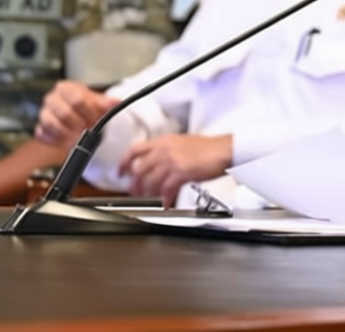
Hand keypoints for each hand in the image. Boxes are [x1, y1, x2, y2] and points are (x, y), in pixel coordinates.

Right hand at [35, 80, 119, 146]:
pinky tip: (66, 140)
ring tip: (78, 136)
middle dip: (79, 124)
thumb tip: (115, 102)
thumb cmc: (86, 107)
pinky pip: (43, 136)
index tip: (95, 119)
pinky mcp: (40, 129)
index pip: (76, 99)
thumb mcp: (97, 102)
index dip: (88, 112)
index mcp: (65, 88)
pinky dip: (56, 140)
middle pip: (64, 113)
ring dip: (68, 134)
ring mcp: (44, 114)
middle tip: (88, 129)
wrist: (78, 117)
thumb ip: (105, 102)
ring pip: (51, 125)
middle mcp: (52, 99)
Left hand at [118, 134, 233, 204]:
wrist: (223, 149)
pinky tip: (166, 203)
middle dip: (135, 183)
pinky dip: (165, 199)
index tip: (121, 171)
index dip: (124, 162)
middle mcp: (165, 149)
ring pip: (151, 180)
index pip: (135, 150)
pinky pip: (167, 189)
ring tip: (151, 199)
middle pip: (140, 168)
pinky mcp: (181, 172)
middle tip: (134, 192)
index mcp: (164, 141)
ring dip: (149, 193)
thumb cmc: (208, 148)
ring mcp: (172, 161)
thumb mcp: (182, 143)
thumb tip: (157, 163)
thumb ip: (167, 151)